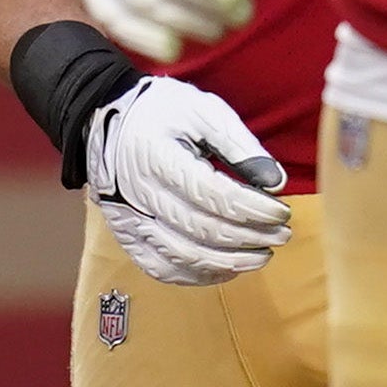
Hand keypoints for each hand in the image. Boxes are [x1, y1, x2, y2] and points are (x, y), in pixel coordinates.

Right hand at [83, 73, 292, 284]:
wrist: (105, 122)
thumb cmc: (161, 113)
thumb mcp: (203, 111)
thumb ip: (240, 145)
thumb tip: (275, 182)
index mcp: (157, 157)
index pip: (212, 195)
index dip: (252, 209)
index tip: (281, 212)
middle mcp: (139, 194)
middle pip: (202, 229)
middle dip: (249, 237)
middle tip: (281, 235)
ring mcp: (130, 220)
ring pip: (185, 256)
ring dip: (230, 261)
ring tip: (262, 255)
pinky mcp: (128, 236)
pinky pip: (162, 269)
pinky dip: (199, 275)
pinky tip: (227, 268)